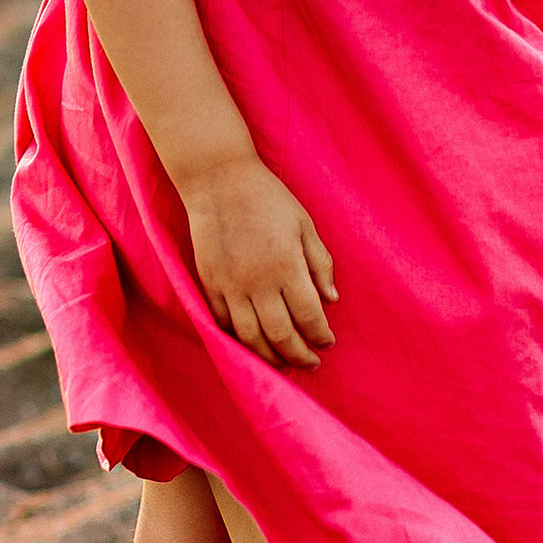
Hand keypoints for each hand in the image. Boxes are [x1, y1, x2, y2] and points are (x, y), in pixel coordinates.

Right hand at [182, 157, 338, 368]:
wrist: (218, 180)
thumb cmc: (268, 198)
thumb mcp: (304, 224)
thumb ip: (320, 263)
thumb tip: (332, 300)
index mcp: (287, 265)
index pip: (309, 316)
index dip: (321, 336)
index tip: (328, 342)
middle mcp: (258, 282)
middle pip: (281, 336)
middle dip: (299, 356)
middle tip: (310, 363)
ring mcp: (230, 286)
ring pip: (250, 338)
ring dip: (269, 357)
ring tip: (282, 362)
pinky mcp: (209, 284)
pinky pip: (223, 323)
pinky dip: (238, 339)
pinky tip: (252, 343)